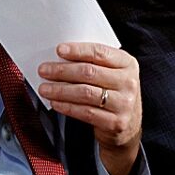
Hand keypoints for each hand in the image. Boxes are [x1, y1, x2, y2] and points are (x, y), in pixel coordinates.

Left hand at [38, 42, 141, 174]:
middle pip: (89, 72)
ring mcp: (124, 103)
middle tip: (44, 70)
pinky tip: (56, 102)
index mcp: (128, 63)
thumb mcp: (113, 72)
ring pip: (85, 93)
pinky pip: (85, 112)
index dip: (78, 51)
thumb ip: (95, 63)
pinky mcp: (116, 122)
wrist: (130, 124)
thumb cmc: (115, 92)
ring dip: (60, 90)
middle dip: (62, 71)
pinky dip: (67, 107)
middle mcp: (128, 82)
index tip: (60, 50)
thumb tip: (63, 56)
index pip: (100, 52)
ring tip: (45, 88)